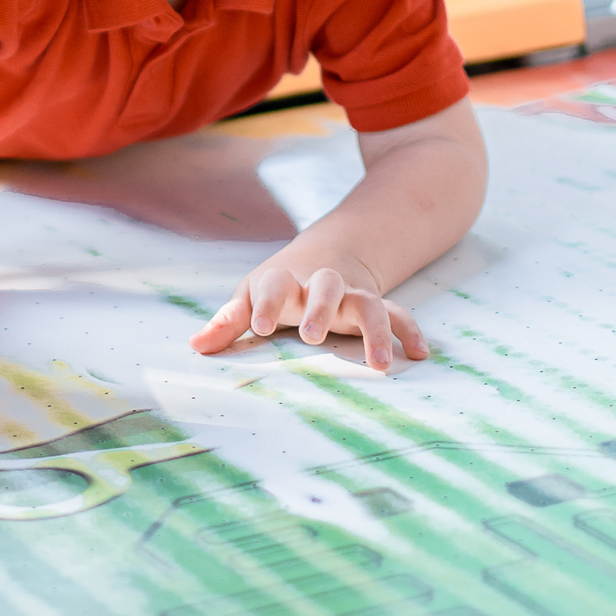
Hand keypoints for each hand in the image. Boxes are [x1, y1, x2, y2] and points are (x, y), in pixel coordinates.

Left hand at [189, 250, 427, 369]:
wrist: (329, 252)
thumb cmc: (279, 286)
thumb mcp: (251, 296)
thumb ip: (228, 322)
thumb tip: (196, 346)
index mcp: (284, 281)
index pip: (273, 284)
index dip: (266, 303)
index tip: (258, 325)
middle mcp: (321, 284)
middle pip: (324, 286)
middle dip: (319, 307)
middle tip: (311, 334)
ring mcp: (351, 294)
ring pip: (367, 302)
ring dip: (374, 329)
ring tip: (378, 363)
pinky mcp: (376, 305)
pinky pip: (398, 314)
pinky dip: (409, 331)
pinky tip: (419, 353)